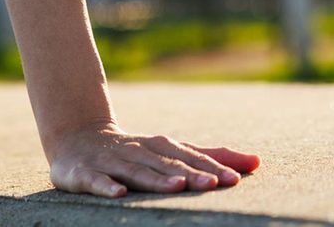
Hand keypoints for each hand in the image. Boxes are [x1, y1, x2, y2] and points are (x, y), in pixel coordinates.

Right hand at [48, 121, 260, 197]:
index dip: (213, 166)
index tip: (236, 179)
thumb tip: (256, 162)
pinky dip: (106, 186)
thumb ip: (211, 156)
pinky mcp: (85, 173)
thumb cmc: (135, 151)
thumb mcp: (172, 152)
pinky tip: (119, 195)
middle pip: (168, 164)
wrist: (77, 139)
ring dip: (157, 179)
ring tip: (178, 186)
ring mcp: (112, 162)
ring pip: (137, 171)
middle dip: (191, 173)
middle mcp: (140, 151)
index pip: (191, 157)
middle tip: (214, 183)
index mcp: (162, 147)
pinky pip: (96, 181)